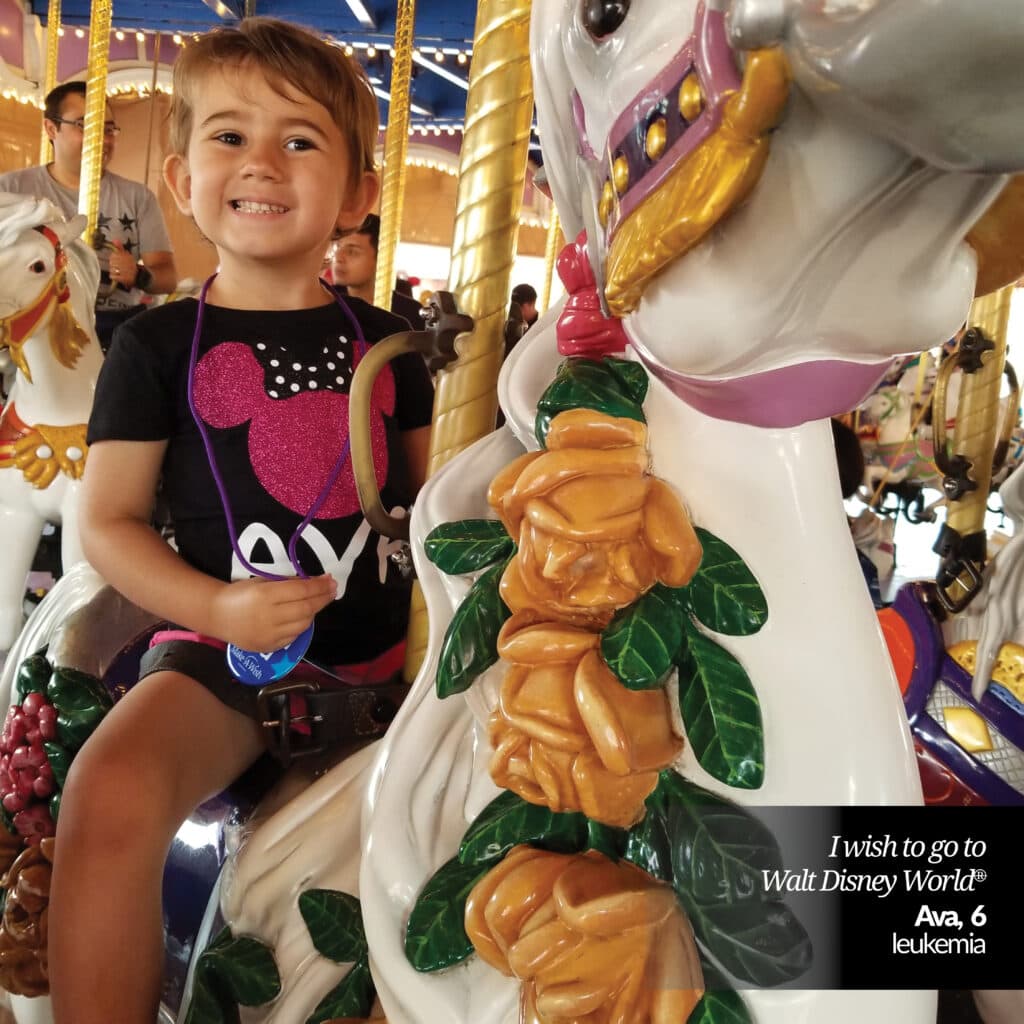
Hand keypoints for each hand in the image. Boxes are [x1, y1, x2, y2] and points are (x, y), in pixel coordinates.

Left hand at [108, 241, 137, 287]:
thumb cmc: (130, 265)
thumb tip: (115, 240)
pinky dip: (114, 277)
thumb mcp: (126, 255)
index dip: (113, 258)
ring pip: (112, 270)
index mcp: (127, 257)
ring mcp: (126, 272)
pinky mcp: (124, 279)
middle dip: (113, 265)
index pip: (113, 256)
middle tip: (118, 267)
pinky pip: (113, 276)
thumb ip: (120, 247)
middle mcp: (127, 264)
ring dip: (114, 271)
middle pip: (112, 263)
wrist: (139, 277)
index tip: (118, 261)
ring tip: (119, 272)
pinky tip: (118, 277)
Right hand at [208, 575, 336, 651]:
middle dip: (323, 599)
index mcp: (266, 595)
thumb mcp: (262, 581)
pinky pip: (293, 637)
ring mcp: (269, 635)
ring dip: (314, 613)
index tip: (331, 580)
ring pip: (303, 625)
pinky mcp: (268, 647)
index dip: (319, 585)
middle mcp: (268, 616)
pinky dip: (301, 626)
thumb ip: (287, 583)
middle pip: (306, 608)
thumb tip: (314, 582)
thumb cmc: (240, 593)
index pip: (301, 590)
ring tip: (318, 602)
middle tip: (333, 590)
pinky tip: (303, 617)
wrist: (217, 615)